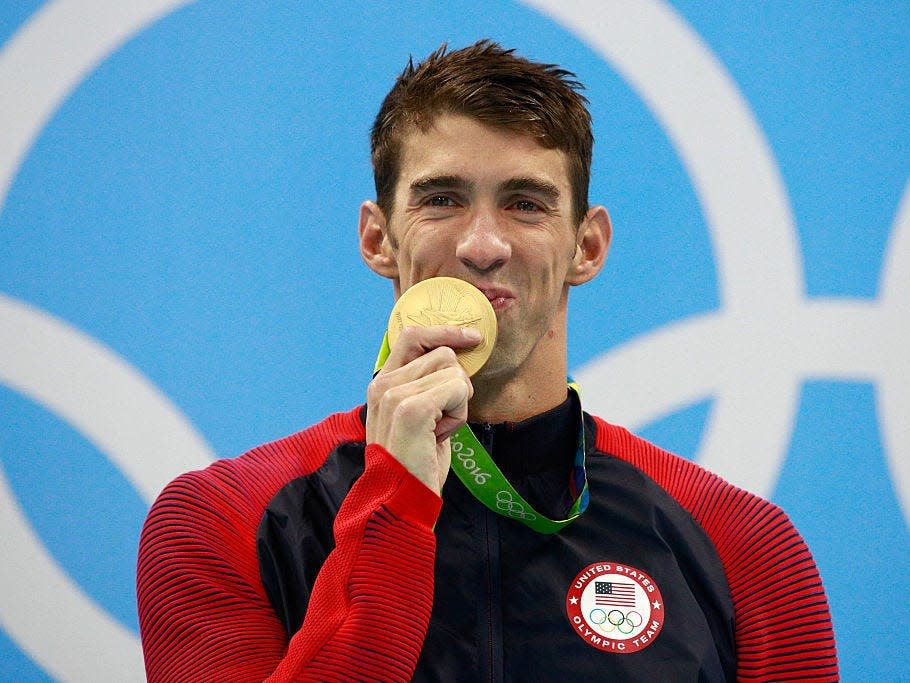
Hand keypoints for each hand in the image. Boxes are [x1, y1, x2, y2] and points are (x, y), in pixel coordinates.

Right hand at [366, 325, 480, 494]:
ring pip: (454, 371)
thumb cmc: (416, 462)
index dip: (445, 331)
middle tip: (441, 420)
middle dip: (456, 386)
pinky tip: (441, 435)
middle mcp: (383, 385)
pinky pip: (457, 389)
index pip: (412, 335)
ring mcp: (394, 395)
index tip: (472, 338)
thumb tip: (457, 356)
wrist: (403, 501)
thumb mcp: (419, 416)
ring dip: (458, 402)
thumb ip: (427, 385)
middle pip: (443, 353)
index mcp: (382, 383)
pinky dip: (459, 414)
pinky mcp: (411, 408)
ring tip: (438, 430)